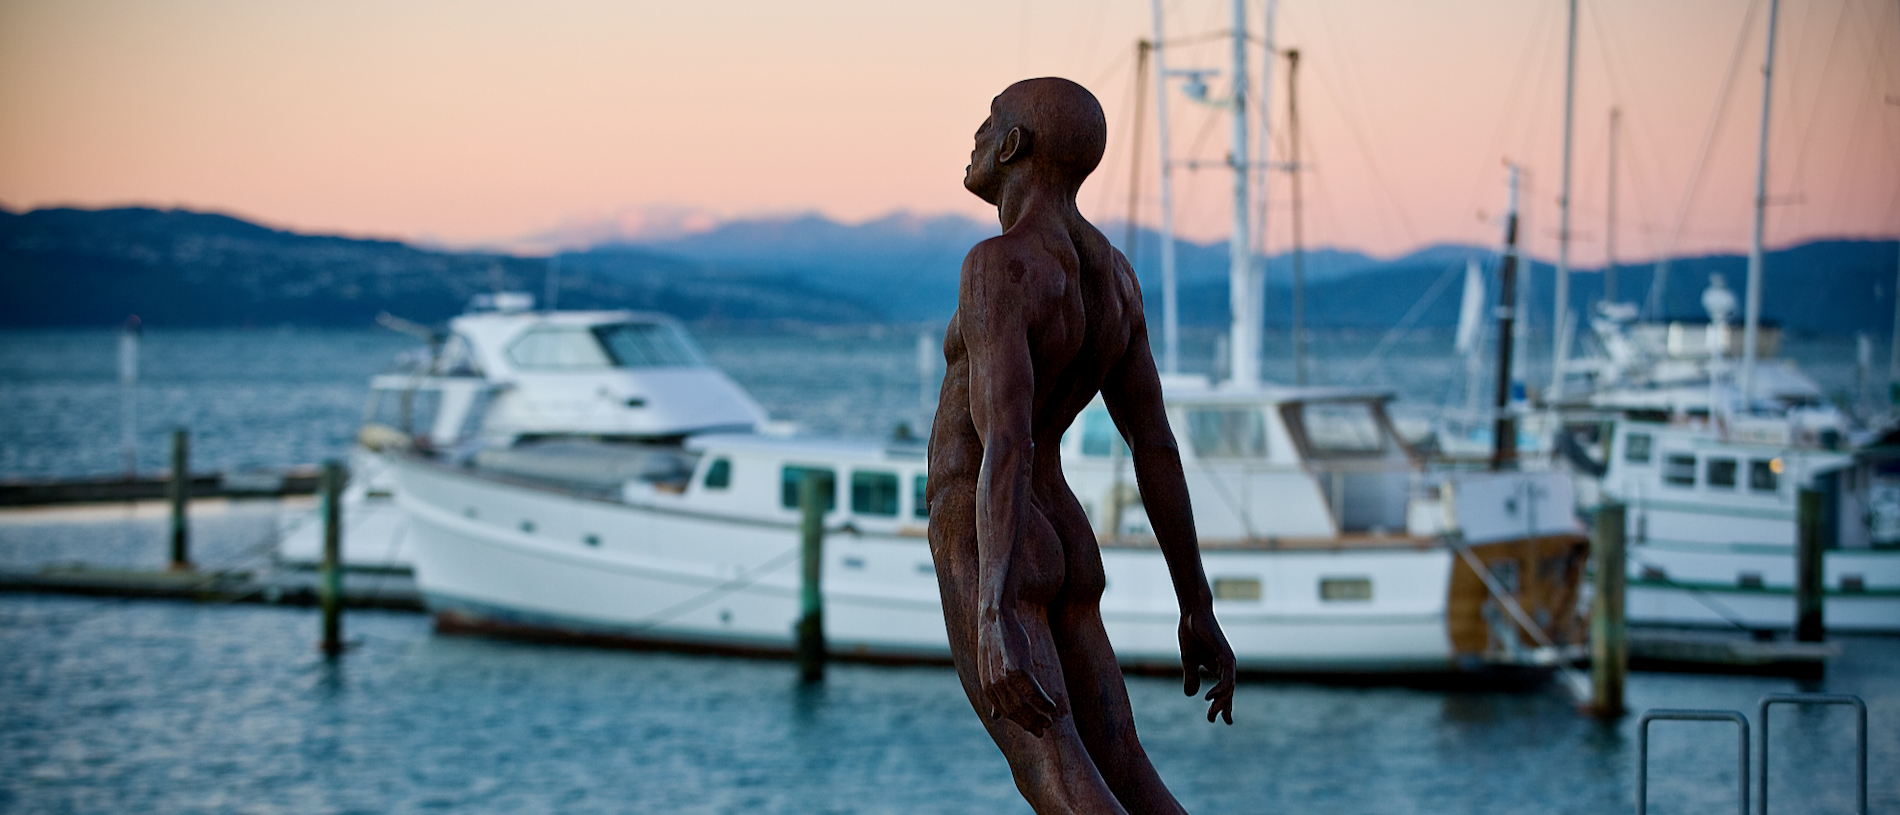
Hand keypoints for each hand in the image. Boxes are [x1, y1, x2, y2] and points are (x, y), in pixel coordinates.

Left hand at [976, 607, 1060, 736]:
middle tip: (1044, 729)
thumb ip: (993, 694)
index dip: (1021, 723)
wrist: (996, 618)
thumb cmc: (996, 643)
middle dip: (1031, 724)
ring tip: (1050, 721)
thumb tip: (995, 717)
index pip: (1006, 714)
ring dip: (1039, 716)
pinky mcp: (1017, 670)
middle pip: (1015, 713)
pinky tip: (1052, 707)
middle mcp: (994, 686)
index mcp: (987, 688)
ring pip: (1024, 705)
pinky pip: (1033, 692)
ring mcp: (1004, 679)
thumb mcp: (990, 670)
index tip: (1034, 729)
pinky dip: (1044, 703)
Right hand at [1179, 605, 1235, 723]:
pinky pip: (1227, 677)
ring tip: (1212, 713)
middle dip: (1221, 707)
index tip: (1220, 720)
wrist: (1192, 614)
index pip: (1223, 689)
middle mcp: (1227, 665)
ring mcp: (1228, 660)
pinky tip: (1210, 698)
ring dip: (1220, 701)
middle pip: (1228, 691)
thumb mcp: (1189, 661)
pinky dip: (1220, 689)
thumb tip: (1191, 695)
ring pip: (1228, 687)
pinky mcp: (1226, 656)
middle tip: (1213, 720)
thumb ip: (1191, 677)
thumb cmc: (1192, 634)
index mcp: (1219, 666)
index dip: (1222, 704)